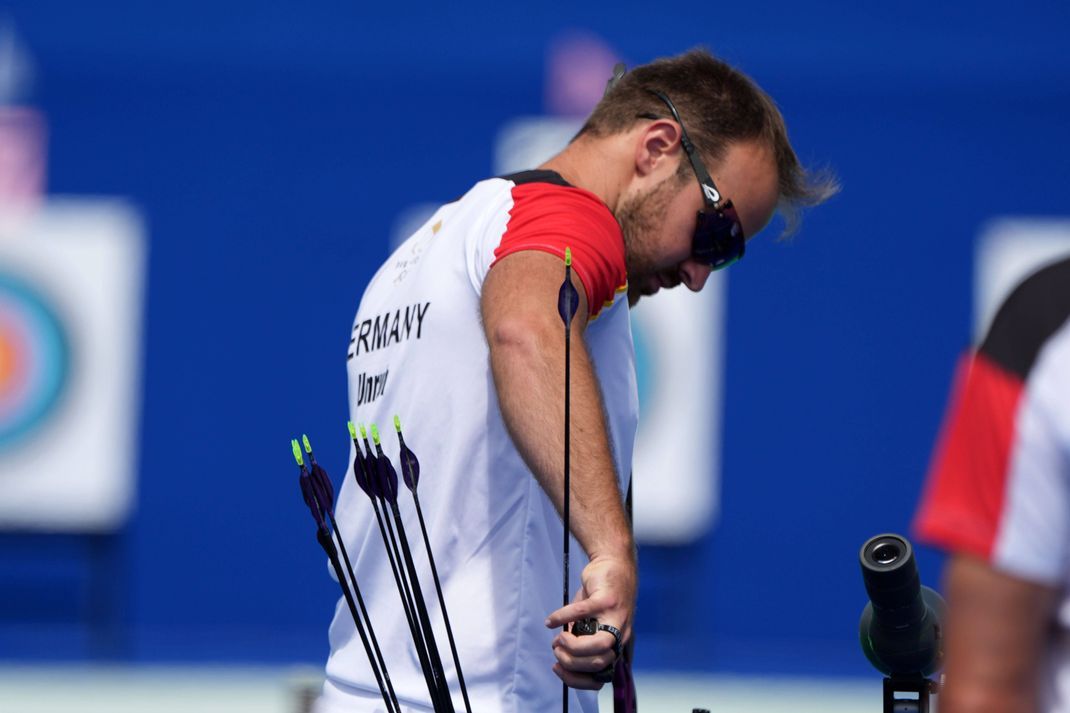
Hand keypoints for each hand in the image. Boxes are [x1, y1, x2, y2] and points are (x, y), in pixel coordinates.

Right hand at [545, 553, 635, 689]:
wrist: (613, 563)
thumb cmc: (600, 595)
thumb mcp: (591, 622)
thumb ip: (580, 638)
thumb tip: (559, 650)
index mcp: (617, 645)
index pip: (600, 676)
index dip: (576, 679)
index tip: (558, 668)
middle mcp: (621, 634)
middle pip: (598, 663)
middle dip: (571, 661)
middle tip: (556, 648)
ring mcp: (616, 617)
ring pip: (598, 645)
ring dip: (572, 646)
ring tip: (559, 638)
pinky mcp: (607, 599)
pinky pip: (581, 613)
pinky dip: (562, 618)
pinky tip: (550, 621)